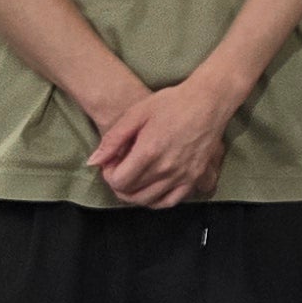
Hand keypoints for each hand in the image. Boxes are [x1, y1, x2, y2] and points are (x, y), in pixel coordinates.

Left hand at [92, 76, 237, 207]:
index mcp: (149, 151)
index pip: (119, 181)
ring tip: (132, 180)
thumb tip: (94, 162)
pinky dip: (155, 201)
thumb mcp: (136, 113)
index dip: (108, 175)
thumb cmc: (172, 102)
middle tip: (119, 170)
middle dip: (118, 184)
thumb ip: (113, 139)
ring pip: (148, 201)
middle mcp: (166, 168)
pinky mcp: (194, 177)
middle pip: (131, 194)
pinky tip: (150, 190)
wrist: (208, 101)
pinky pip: (170, 201)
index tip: (111, 163)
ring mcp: (182, 175)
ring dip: (134, 195)